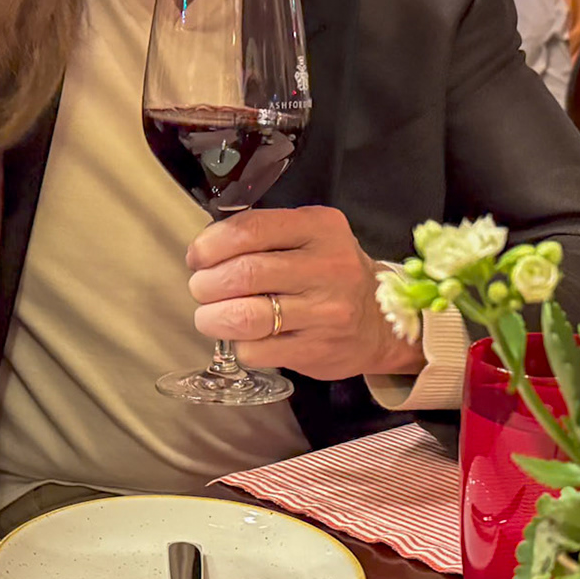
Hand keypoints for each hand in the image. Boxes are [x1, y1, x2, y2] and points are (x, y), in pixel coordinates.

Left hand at [185, 205, 424, 379]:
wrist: (382, 321)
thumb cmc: (332, 274)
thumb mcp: (311, 236)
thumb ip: (265, 234)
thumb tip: (205, 250)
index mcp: (320, 228)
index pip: (251, 229)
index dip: (211, 244)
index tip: (197, 257)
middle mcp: (327, 267)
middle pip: (243, 274)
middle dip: (206, 284)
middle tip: (201, 288)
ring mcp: (325, 312)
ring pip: (245, 316)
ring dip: (212, 317)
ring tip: (210, 315)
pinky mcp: (317, 350)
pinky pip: (256, 350)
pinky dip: (236, 344)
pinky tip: (242, 337)